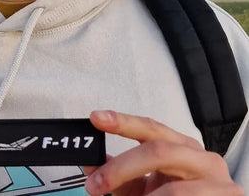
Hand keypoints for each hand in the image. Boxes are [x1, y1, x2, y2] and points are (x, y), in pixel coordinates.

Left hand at [83, 110, 242, 195]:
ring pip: (174, 190)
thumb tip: (89, 166)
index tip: (96, 118)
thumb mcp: (146, 187)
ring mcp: (218, 180)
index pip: (149, 127)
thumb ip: (120, 177)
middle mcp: (200, 157)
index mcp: (180, 146)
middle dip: (121, 169)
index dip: (122, 121)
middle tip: (95, 185)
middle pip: (157, 151)